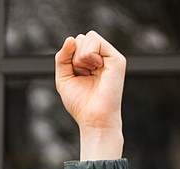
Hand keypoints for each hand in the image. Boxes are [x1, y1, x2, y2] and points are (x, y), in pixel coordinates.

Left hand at [54, 31, 124, 159]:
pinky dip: (88, 54)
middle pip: (82, 38)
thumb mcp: (63, 77)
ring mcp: (110, 58)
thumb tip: (71, 38)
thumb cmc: (81, 104)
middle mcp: (102, 58)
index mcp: (91, 63)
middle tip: (82, 74)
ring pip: (88, 37)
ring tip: (88, 72)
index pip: (76, 44)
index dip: (69, 56)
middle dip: (74, 56)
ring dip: (80, 56)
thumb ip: (62, 57)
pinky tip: (94, 68)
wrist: (93, 119)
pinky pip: (95, 41)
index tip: (76, 75)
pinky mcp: (117, 59)